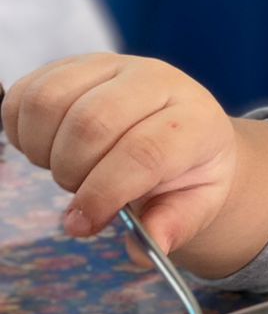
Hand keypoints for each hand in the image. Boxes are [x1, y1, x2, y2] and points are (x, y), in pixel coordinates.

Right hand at [0, 54, 238, 255]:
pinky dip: (23, 129)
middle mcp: (157, 80)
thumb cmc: (190, 171)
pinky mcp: (76, 64)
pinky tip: (49, 148)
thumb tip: (144, 249)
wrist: (185, 134)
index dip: (105, 193)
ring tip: (68, 169)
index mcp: (196, 119)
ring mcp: (114, 65)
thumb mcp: (199, 203)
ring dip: (45, 150)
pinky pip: (28, 92)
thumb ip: (175, 225)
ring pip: (51, 101)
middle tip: (81, 195)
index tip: (85, 223)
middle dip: (73, 172)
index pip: (144, 151)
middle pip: (91, 122)